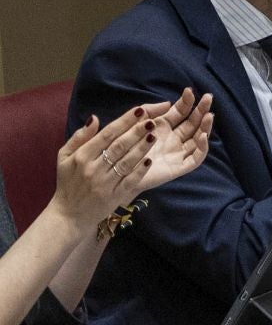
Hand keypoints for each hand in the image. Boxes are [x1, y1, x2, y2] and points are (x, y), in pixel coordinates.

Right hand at [51, 100, 184, 223]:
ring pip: (126, 162)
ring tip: (153, 135)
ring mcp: (105, 183)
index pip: (106, 134)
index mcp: (81, 156)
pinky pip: (130, 181)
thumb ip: (79, 137)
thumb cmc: (68, 181)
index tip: (139, 110)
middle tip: (152, 120)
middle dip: (136, 132)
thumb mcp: (64, 157)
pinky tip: (149, 160)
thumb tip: (94, 118)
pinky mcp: (115, 196)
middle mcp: (93, 168)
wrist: (70, 214)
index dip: (124, 121)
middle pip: (118, 146)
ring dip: (141, 148)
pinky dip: (140, 171)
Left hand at [127, 89, 214, 195]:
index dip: (186, 102)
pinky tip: (203, 136)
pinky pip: (195, 158)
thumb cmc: (122, 146)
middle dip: (201, 110)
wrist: (116, 170)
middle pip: (193, 123)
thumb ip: (149, 111)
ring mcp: (177, 153)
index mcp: (163, 127)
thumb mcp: (134, 122)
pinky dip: (202, 148)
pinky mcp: (178, 167)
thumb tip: (168, 103)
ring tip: (209, 115)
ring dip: (206, 127)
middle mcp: (173, 139)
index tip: (189, 91)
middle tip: (208, 98)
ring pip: (198, 139)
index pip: (180, 112)